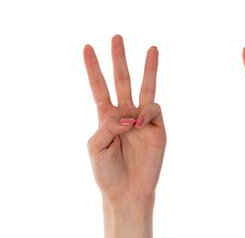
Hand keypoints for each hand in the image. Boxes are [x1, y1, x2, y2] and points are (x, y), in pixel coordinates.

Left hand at [83, 35, 164, 206]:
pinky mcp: (158, 128)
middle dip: (119, 59)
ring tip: (152, 49)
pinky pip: (153, 109)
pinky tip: (138, 124)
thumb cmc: (107, 173)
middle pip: (121, 80)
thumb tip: (128, 116)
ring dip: (149, 68)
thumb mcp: (95, 147)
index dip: (93, 68)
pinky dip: (145, 112)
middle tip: (117, 37)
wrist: (127, 192)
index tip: (87, 48)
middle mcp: (125, 114)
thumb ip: (107, 125)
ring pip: (146, 88)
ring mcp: (142, 120)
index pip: (98, 86)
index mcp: (106, 117)